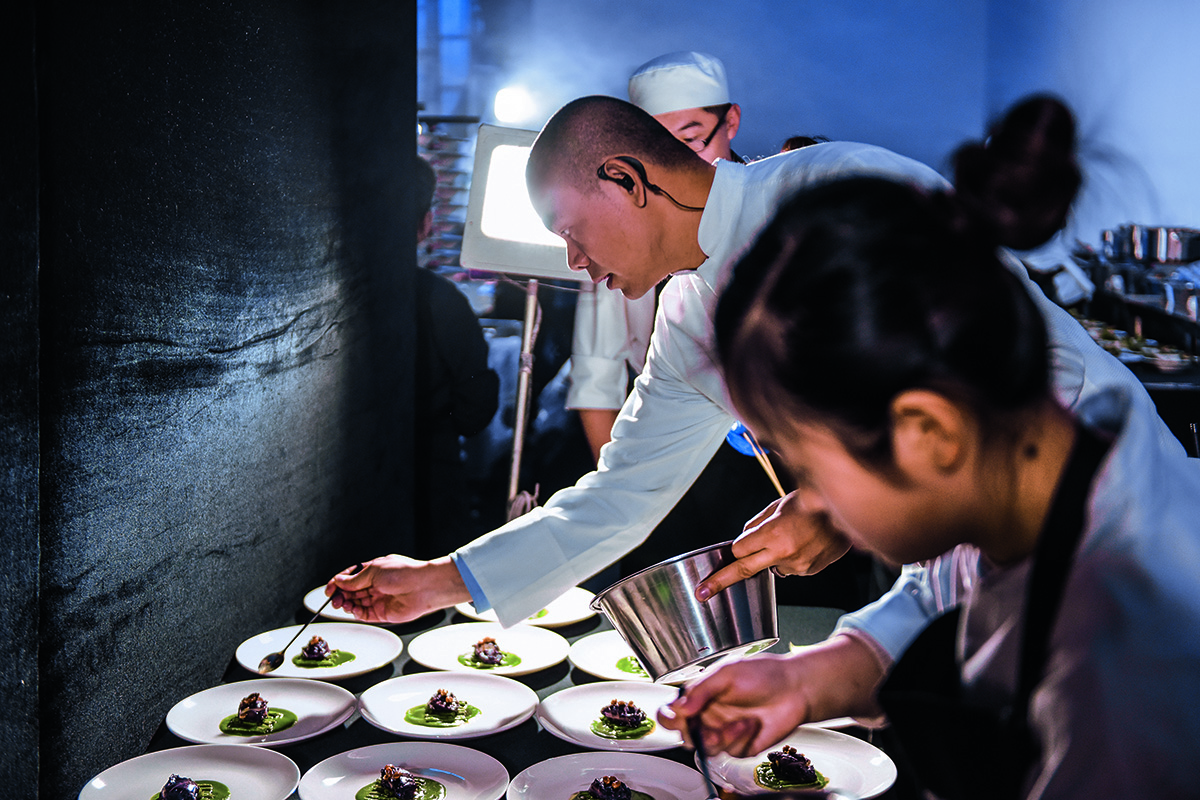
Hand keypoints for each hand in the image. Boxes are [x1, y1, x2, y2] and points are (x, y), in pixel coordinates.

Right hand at [325, 555, 469, 623]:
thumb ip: (355, 579)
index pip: (351, 577)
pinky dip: (356, 613)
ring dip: (347, 604)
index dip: (338, 582)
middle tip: (333, 598)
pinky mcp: (383, 613)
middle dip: (340, 594)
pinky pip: (365, 615)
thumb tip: (339, 580)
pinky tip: (353, 610)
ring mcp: (379, 599)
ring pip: (356, 603)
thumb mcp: (374, 570)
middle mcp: (376, 585)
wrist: (424, 587)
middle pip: (352, 591)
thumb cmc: (404, 573)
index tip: (329, 588)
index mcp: (374, 570)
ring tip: (342, 603)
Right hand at [657, 635, 885, 758]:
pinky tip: (751, 724)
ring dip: (721, 738)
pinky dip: (740, 739)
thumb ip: (701, 690)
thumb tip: (681, 706)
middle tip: (704, 728)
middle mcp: (710, 716)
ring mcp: (725, 732)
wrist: (796, 688)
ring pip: (707, 749)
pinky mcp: (742, 745)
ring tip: (738, 723)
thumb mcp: (727, 674)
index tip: (678, 717)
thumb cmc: (764, 674)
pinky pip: (731, 752)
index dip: (668, 717)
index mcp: (701, 697)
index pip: (673, 712)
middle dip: (694, 734)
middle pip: (686, 735)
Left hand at [696, 491, 851, 600]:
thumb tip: (744, 539)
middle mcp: (784, 552)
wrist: (849, 512)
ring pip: (772, 567)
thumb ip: (758, 524)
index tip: (726, 555)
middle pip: (743, 570)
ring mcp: (798, 565)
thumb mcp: (779, 505)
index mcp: (773, 533)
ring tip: (793, 537)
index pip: (739, 550)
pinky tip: (805, 543)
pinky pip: (791, 568)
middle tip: (702, 592)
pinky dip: (792, 559)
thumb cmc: (813, 502)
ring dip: (773, 557)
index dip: (737, 548)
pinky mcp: (810, 571)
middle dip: (720, 581)